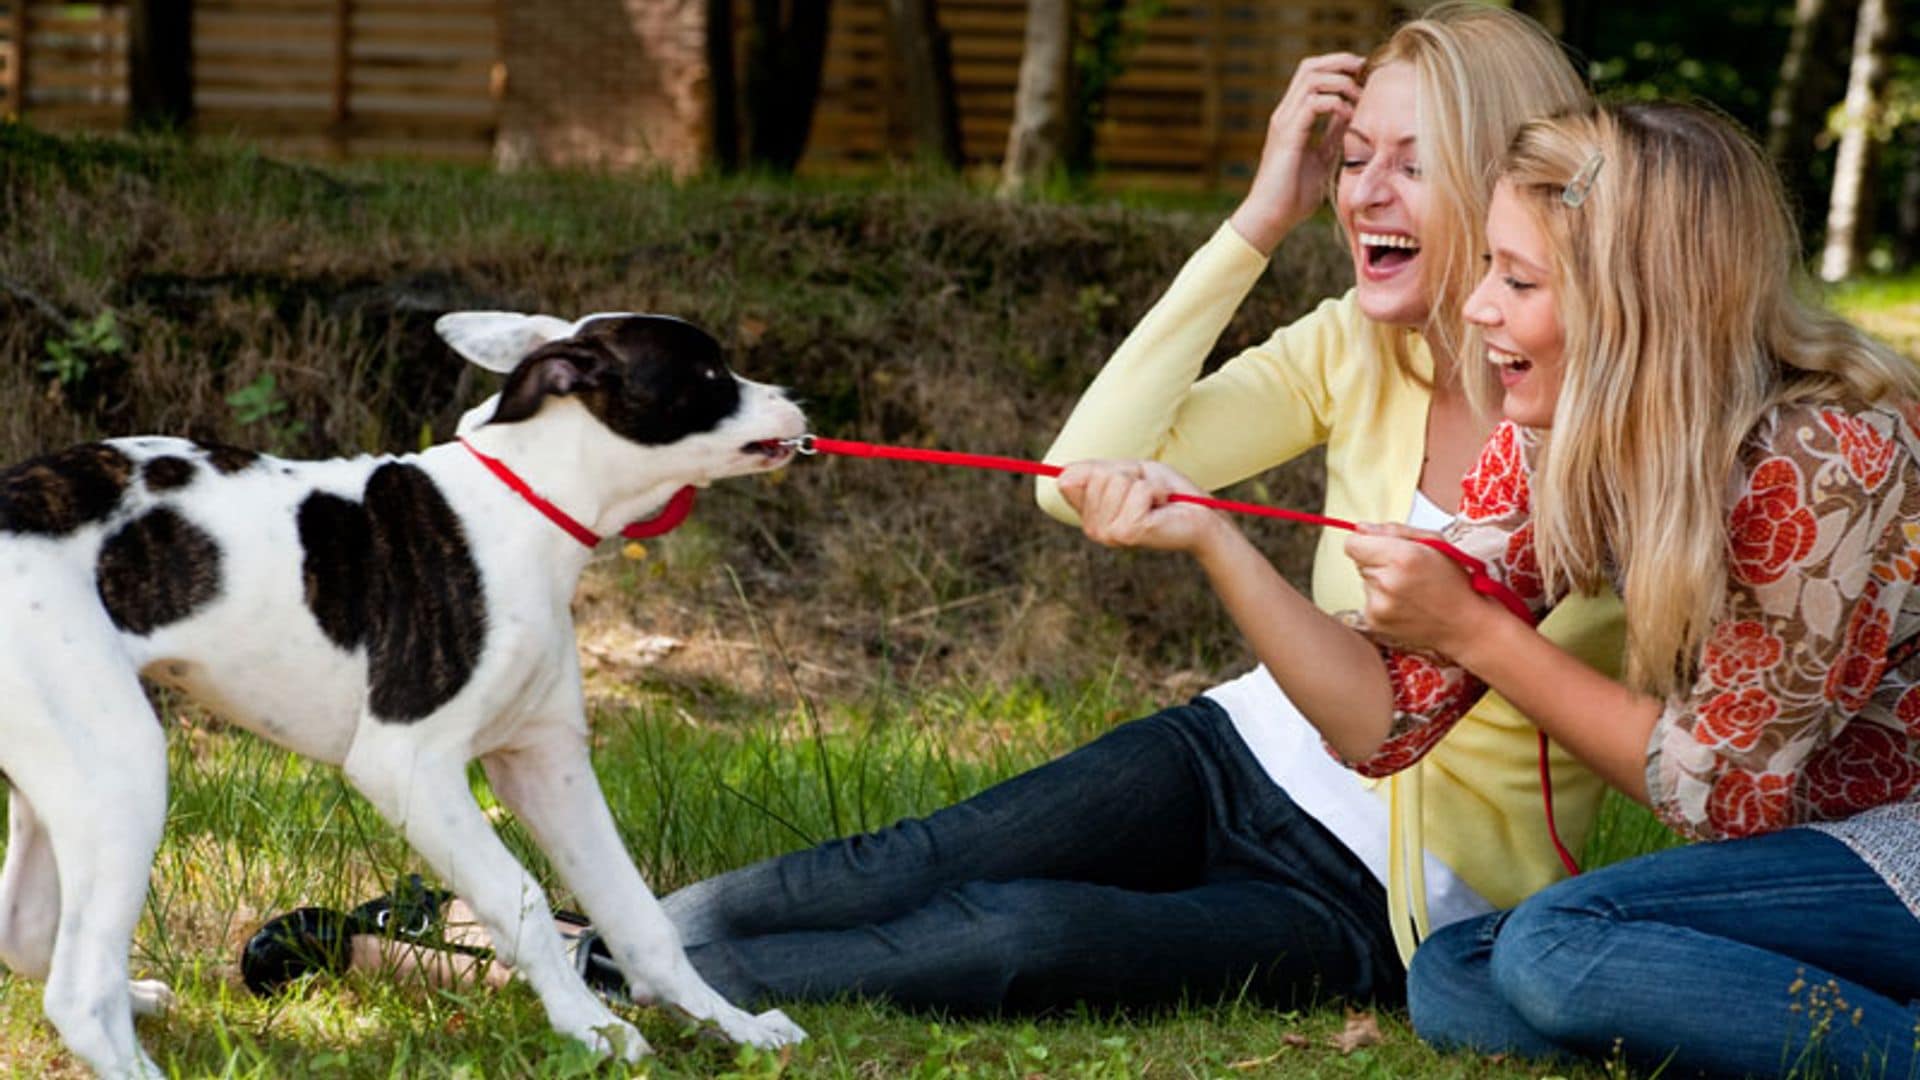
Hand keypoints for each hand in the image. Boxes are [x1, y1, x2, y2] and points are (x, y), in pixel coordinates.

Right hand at [1056, 459, 1225, 555]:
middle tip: (1147, 492)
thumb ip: (1094, 472)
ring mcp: (1107, 534)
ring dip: (1144, 483)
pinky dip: (1155, 490)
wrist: (1200, 516)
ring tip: (1156, 500)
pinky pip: (1137, 491)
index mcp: (1088, 515)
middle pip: (1097, 475)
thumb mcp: (1128, 473)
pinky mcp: (1126, 533)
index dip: (1102, 469)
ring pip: (1117, 481)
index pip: (1070, 477)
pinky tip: (1161, 506)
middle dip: (1129, 474)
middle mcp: (1092, 528)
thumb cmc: (1168, 493)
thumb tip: (1062, 475)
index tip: (1127, 481)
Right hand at [1229, 52, 1364, 253]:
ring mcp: (1284, 122)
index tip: (1364, 76)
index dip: (1338, 67)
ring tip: (1360, 97)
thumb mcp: (1322, 158)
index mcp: (1292, 117)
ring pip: (1311, 78)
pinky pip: (1312, 103)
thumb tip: (1350, 115)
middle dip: (1341, 62)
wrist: (1271, 217)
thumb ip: (1333, 134)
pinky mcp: (1287, 135)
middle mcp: (1285, 114)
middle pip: (1310, 66)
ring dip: (1341, 82)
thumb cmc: (1293, 196)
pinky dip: (1335, 103)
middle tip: (1365, 71)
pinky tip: (1350, 116)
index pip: (1312, 74)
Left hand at [1343, 523, 1498, 657]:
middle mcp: (1386, 582)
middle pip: (1359, 561)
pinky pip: (1368, 601)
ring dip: (1381, 582)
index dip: (1366, 542)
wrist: (1465, 624)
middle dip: (1378, 561)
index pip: (1353, 543)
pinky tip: (1405, 604)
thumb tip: (1361, 528)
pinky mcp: (1375, 622)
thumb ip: (1394, 531)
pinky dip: (1382, 601)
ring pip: (1364, 581)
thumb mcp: (1434, 542)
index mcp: (1402, 557)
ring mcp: (1379, 606)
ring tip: (1410, 590)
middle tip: (1407, 571)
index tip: (1379, 547)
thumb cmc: (1455, 581)